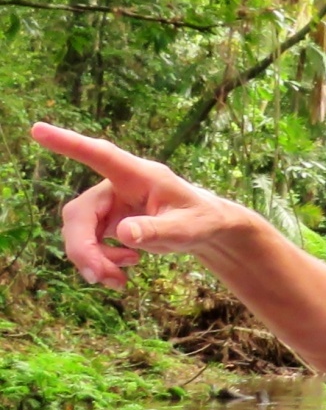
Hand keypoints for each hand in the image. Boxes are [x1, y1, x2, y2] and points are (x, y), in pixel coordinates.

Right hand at [31, 122, 245, 288]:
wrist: (202, 229)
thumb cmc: (199, 220)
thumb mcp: (188, 228)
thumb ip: (159, 230)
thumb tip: (124, 232)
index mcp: (138, 175)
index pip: (101, 155)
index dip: (69, 144)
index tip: (39, 130)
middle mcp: (116, 186)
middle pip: (80, 213)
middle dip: (83, 248)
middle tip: (100, 276)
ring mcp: (107, 205)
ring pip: (78, 232)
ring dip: (92, 259)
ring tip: (119, 280)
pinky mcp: (104, 222)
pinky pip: (87, 243)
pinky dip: (98, 262)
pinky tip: (120, 271)